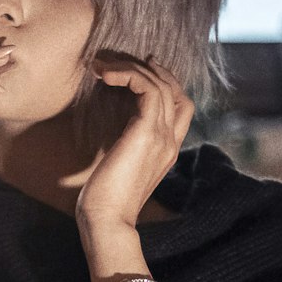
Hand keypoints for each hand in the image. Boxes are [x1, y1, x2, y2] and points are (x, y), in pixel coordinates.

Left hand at [74, 54, 194, 229]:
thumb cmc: (103, 202)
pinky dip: (126, 74)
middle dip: (148, 68)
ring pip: (160, 83)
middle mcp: (170, 141)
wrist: (106, 222)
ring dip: (130, 67)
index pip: (180, 105)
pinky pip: (147, 86)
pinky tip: (103, 74)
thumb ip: (120, 145)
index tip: (137, 67)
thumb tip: (106, 125)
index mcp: (166, 151)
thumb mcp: (115, 167)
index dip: (164, 81)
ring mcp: (162, 136)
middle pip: (174, 89)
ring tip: (100, 64)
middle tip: (115, 58)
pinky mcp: (147, 132)